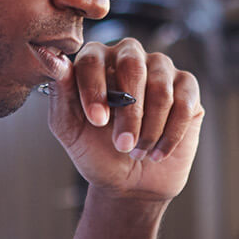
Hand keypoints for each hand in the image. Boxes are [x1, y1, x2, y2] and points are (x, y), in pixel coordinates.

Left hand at [47, 38, 203, 204]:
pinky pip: (184, 103)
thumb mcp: (70, 128)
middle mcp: (129, 56)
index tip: (97, 121)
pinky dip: (170, 134)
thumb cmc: (97, 151)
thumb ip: (61, 93)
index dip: (95, 89)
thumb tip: (50, 57)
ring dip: (149, 128)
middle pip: (132, 65)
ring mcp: (161, 70)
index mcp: (96, 60)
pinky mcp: (187, 88)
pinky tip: (156, 153)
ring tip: (137, 152)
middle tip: (122, 144)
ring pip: (160, 88)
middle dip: (128, 112)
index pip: (93, 59)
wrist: (130, 182)